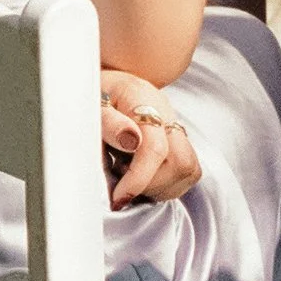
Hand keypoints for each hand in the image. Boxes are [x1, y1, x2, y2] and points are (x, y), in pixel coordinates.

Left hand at [98, 71, 199, 206]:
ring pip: (188, 170)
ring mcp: (176, 127)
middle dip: (151, 184)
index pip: (154, 148)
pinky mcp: (180, 141)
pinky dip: (167, 184)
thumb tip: (130, 140)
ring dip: (160, 186)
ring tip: (130, 177)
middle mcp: (167, 114)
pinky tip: (143, 176)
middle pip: (181, 162)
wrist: (108, 82)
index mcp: (143, 100)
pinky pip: (187, 171)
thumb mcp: (91, 103)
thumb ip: (109, 122)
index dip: (138, 179)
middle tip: (121, 184)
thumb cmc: (96, 94)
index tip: (118, 198)